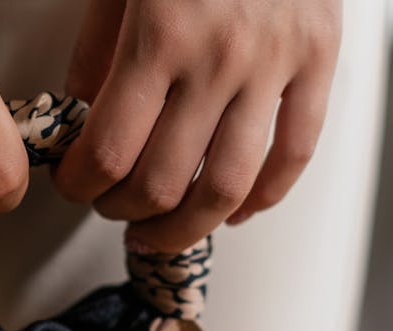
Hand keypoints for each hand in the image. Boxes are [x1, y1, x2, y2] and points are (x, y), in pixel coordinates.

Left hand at [53, 0, 341, 253]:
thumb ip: (97, 49)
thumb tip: (81, 116)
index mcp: (160, 34)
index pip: (110, 151)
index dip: (82, 186)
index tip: (73, 188)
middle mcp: (220, 58)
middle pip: (164, 181)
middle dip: (124, 210)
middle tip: (109, 209)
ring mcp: (275, 64)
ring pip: (229, 186)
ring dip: (185, 227)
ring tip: (158, 234)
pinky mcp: (319, 60)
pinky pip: (296, 154)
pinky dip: (263, 198)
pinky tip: (233, 213)